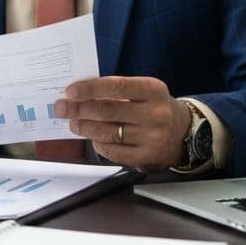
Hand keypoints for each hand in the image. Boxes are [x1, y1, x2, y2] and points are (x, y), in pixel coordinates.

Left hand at [53, 76, 189, 170]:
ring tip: (73, 123)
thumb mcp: (145, 92)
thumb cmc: (156, 107)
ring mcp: (151, 137)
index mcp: (153, 90)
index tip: (70, 91)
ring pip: (108, 133)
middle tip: (61, 108)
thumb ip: (118, 91)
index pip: (117, 86)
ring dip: (85, 127)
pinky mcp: (146, 157)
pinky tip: (92, 137)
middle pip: (108, 111)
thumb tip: (82, 94)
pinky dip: (98, 144)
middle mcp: (154, 114)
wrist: (184, 133)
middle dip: (79, 109)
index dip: (91, 89)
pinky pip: (114, 152)